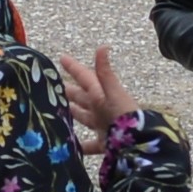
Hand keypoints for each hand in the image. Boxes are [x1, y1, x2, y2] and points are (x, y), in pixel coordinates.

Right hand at [58, 46, 128, 160]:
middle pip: (82, 97)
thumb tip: (103, 46)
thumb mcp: (112, 92)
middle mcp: (101, 108)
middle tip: (54, 87)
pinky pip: (89, 144)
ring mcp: (102, 124)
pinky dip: (80, 145)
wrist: (137, 143)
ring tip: (57, 111)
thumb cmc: (124, 115)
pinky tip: (70, 145)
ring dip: (72, 113)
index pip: (85, 77)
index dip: (74, 67)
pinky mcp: (104, 143)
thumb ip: (105, 72)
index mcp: (101, 94)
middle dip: (69, 91)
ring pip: (83, 117)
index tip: (62, 57)